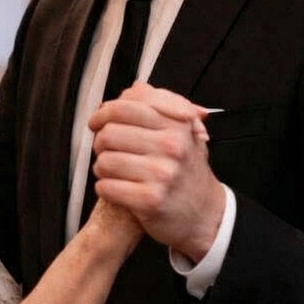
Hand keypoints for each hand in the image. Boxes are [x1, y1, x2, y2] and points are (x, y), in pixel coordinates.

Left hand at [89, 82, 225, 261]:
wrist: (206, 215)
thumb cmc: (188, 173)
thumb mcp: (184, 134)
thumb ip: (160, 108)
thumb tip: (135, 88)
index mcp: (177, 125)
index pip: (126, 107)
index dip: (103, 113)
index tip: (97, 122)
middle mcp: (171, 146)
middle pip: (109, 133)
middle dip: (101, 143)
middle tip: (107, 151)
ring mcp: (161, 174)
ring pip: (104, 161)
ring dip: (102, 168)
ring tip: (113, 172)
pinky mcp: (150, 201)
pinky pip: (106, 187)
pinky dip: (105, 188)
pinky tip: (116, 189)